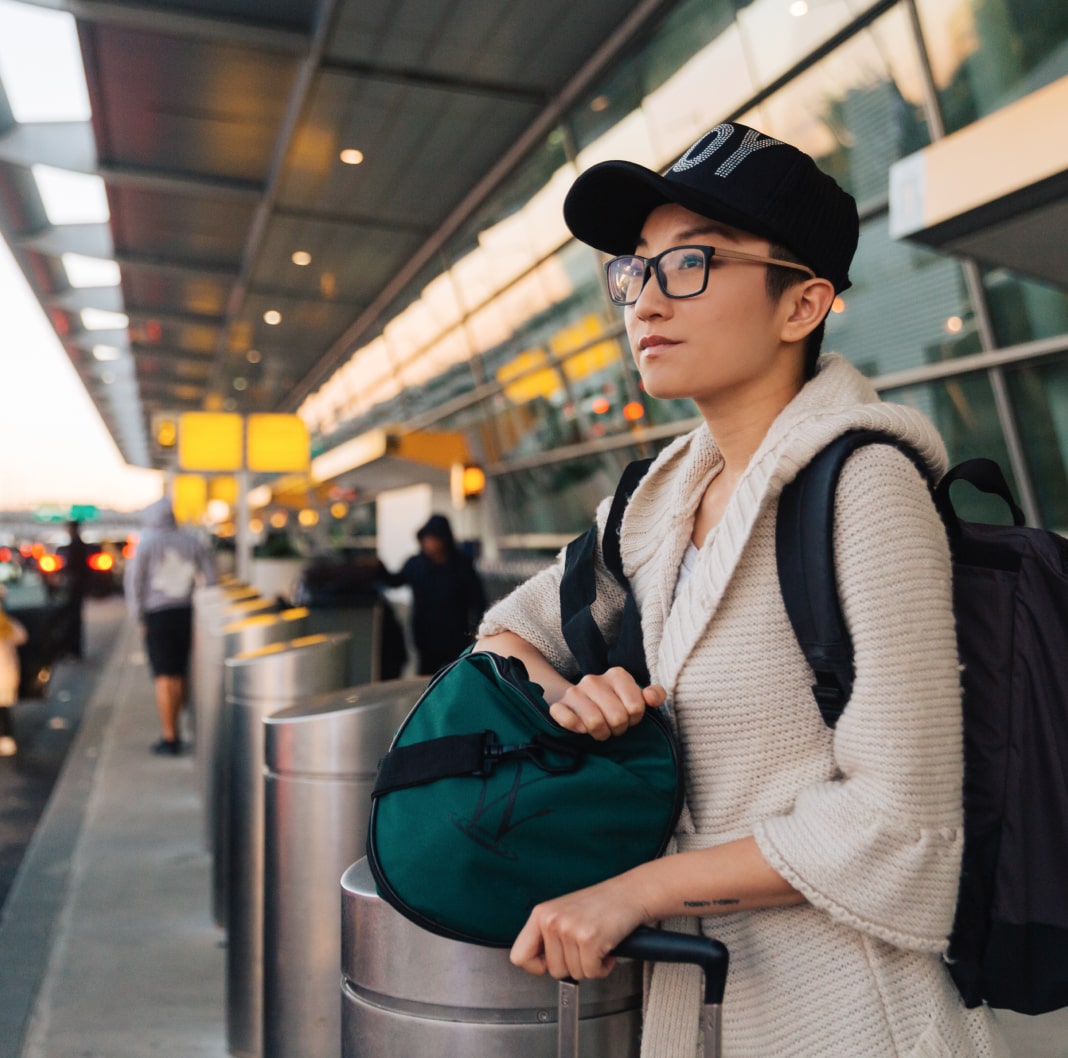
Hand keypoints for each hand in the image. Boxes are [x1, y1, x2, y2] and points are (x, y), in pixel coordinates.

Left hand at [510, 874, 649, 979]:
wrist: (629, 893)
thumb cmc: (599, 906)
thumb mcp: (563, 914)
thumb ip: (547, 936)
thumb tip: (540, 966)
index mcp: (540, 914)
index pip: (519, 956)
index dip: (536, 967)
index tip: (551, 963)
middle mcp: (551, 920)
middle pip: (552, 970)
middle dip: (572, 966)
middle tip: (584, 948)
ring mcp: (569, 929)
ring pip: (573, 974)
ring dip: (590, 965)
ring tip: (597, 944)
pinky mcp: (589, 939)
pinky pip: (591, 973)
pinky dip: (602, 968)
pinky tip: (606, 949)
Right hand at [549, 667, 665, 739]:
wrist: (581, 703)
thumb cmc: (615, 703)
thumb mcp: (637, 697)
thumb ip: (654, 695)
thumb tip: (651, 697)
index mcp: (617, 675)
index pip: (636, 708)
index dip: (634, 719)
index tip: (628, 716)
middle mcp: (594, 680)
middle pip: (617, 718)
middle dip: (618, 728)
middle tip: (614, 726)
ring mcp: (574, 691)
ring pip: (595, 722)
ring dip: (601, 733)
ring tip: (601, 729)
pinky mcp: (559, 705)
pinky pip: (566, 719)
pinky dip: (575, 728)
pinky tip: (581, 728)